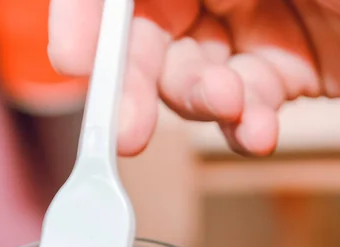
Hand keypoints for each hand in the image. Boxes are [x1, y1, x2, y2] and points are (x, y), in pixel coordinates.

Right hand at [48, 0, 339, 155]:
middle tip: (127, 128)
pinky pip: (242, 106)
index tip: (71, 58)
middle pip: (148, 30)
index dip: (89, 14)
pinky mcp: (283, 72)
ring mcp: (254, 24)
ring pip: (191, 75)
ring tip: (231, 105)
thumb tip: (93, 7)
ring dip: (201, 103)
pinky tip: (257, 127)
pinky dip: (243, 125)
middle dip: (136, 81)